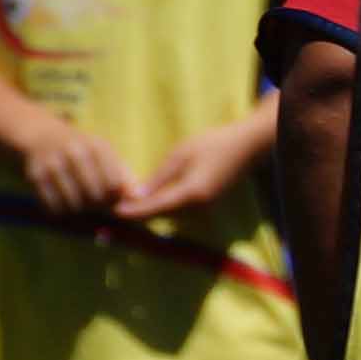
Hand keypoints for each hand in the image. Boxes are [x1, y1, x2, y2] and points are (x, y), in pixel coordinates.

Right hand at [13, 115, 127, 215]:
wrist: (42, 136)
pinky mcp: (35, 176)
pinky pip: (54, 207)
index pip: (114, 184)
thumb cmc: (83, 151)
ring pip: (74, 204)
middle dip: (99, 206)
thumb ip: (125, 175)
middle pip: (95, 196)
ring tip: (82, 204)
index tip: (112, 198)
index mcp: (97, 147)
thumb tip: (139, 198)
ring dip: (80, 211)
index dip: (116, 198)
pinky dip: (62, 211)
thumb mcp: (106, 154)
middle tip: (97, 205)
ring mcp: (53, 164)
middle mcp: (74, 153)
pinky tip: (65, 204)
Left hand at [113, 113, 267, 222]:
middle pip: (161, 215)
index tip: (112, 212)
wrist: (248, 146)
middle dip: (138, 213)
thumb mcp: (181, 155)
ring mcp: (205, 208)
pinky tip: (150, 199)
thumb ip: (159, 178)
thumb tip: (136, 196)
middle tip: (113, 207)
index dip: (133, 212)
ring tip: (127, 203)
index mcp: (191, 194)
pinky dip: (163, 206)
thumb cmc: (214, 144)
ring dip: (150, 211)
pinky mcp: (208, 205)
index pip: (155, 208)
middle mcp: (199, 208)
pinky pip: (180, 210)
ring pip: (170, 214)